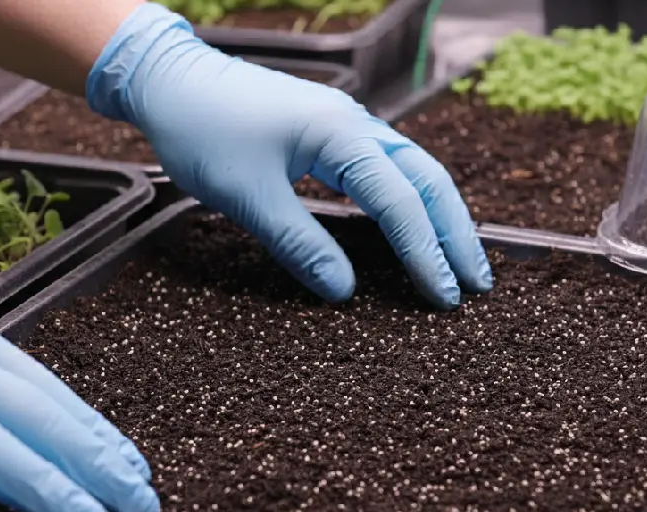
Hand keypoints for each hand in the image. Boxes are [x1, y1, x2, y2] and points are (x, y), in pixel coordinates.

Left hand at [87, 4, 493, 308]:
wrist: (169, 81)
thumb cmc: (203, 132)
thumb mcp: (247, 197)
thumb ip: (299, 245)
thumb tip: (344, 292)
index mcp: (341, 135)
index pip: (400, 202)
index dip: (425, 254)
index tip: (444, 296)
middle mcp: (357, 125)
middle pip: (428, 180)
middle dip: (455, 234)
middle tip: (476, 283)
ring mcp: (348, 125)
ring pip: (415, 171)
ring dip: (441, 216)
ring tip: (461, 260)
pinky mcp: (334, 133)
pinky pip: (390, 168)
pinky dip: (412, 201)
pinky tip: (415, 227)